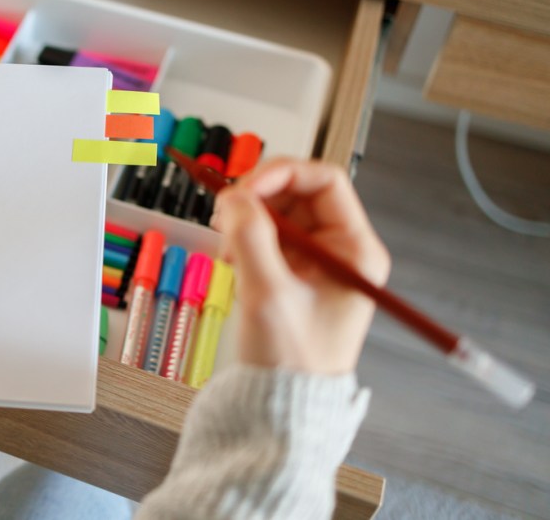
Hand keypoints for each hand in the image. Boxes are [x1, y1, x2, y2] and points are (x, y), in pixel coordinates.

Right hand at [214, 158, 389, 373]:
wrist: (280, 407)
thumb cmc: (291, 362)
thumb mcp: (268, 294)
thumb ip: (249, 237)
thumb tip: (232, 197)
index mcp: (355, 250)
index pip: (323, 181)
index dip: (281, 173)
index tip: (242, 187)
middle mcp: (339, 251)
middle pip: (297, 193)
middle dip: (257, 198)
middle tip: (225, 213)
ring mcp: (315, 262)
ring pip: (276, 212)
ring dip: (246, 221)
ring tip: (229, 249)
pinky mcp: (291, 274)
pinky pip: (264, 236)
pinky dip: (243, 240)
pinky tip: (233, 263)